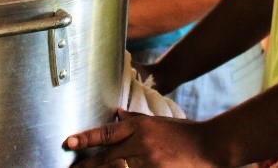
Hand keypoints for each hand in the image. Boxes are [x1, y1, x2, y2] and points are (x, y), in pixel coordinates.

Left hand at [64, 109, 218, 167]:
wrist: (209, 146)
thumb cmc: (184, 133)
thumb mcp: (158, 121)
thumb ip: (135, 118)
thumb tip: (116, 114)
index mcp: (140, 127)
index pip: (106, 133)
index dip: (86, 138)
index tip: (69, 142)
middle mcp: (141, 144)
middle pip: (107, 157)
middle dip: (87, 165)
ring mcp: (148, 162)